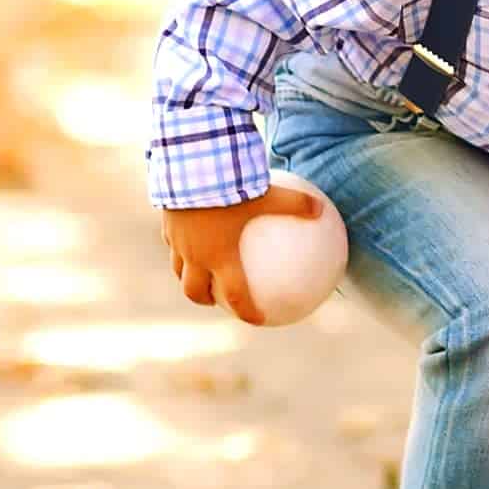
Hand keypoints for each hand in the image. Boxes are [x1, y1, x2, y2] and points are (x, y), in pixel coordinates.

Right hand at [161, 183, 321, 325]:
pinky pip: (173, 242)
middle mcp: (195, 255)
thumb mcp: (270, 195)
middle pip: (193, 290)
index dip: (246, 311)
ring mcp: (177, 242)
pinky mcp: (167, 224)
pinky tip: (190, 236)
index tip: (256, 320)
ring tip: (197, 274)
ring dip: (188, 276)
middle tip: (216, 300)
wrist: (187, 168)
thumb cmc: (230, 186)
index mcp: (221, 256)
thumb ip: (297, 203)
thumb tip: (322, 208)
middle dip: (204, 298)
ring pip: (178, 268)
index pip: (235, 295)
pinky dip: (181, 246)